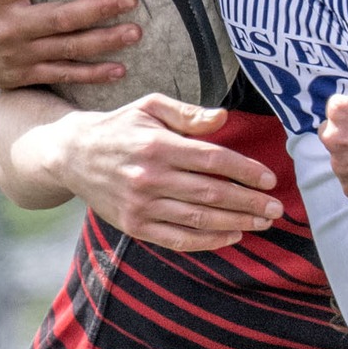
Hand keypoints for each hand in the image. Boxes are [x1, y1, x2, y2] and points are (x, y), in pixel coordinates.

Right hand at [0, 0, 142, 88]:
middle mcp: (6, 26)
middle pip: (59, 17)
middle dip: (97, 8)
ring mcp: (17, 53)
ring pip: (67, 48)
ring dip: (104, 41)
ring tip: (137, 31)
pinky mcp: (24, 74)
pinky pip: (63, 74)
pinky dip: (92, 74)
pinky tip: (121, 70)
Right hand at [44, 94, 282, 251]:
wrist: (71, 155)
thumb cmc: (119, 127)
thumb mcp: (150, 107)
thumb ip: (188, 114)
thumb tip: (223, 118)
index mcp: (158, 145)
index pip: (212, 159)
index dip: (245, 170)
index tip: (269, 179)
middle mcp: (150, 177)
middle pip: (211, 192)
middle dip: (249, 202)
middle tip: (276, 208)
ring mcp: (141, 205)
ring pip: (199, 219)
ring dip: (236, 222)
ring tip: (262, 221)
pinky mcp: (134, 226)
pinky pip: (178, 239)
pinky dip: (209, 241)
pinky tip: (233, 236)